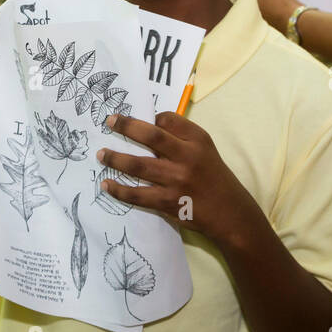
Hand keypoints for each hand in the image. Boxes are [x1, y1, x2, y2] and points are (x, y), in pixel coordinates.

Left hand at [97, 111, 263, 251]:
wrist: (229, 212)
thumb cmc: (213, 176)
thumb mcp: (205, 149)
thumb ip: (181, 138)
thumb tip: (147, 127)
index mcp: (197, 140)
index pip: (168, 120)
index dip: (149, 119)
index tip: (135, 120)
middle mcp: (187, 157)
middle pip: (151, 136)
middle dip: (127, 127)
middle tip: (109, 122)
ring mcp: (176, 181)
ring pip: (139, 166)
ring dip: (116, 158)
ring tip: (101, 154)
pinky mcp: (168, 202)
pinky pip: (137, 195)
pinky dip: (119, 190)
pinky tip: (106, 184)